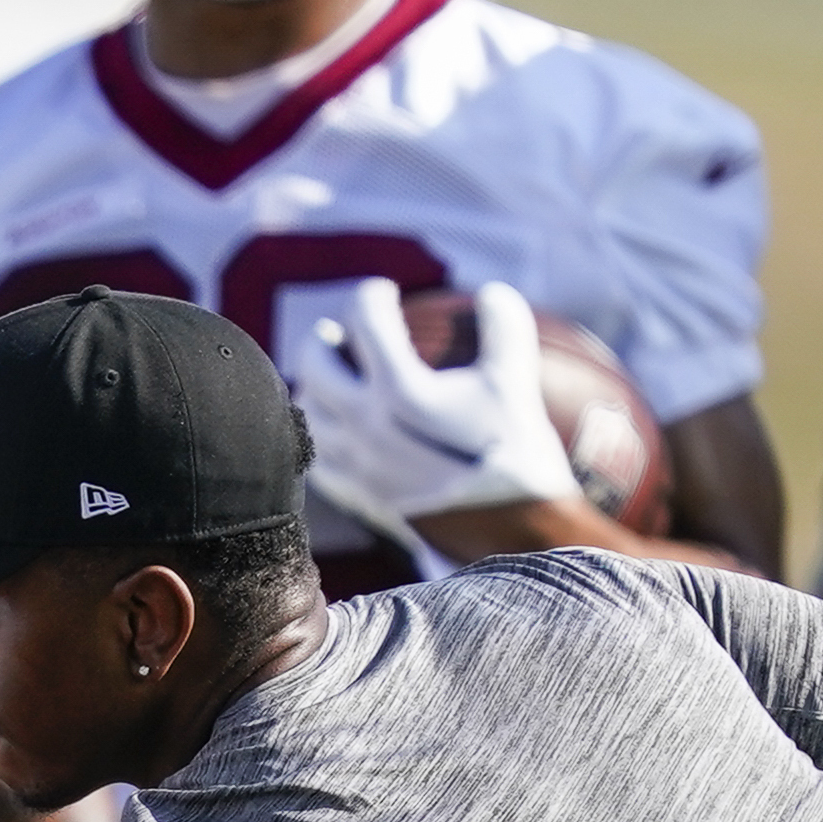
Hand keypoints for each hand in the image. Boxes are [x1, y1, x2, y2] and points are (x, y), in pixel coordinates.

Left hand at [304, 278, 584, 524]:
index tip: (386, 295)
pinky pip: (315, 455)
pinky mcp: (359, 491)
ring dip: (314, 384)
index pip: (363, 320)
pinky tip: (341, 425)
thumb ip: (505, 326)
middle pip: (314, 362)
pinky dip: (318, 431)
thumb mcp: (516, 380)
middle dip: (324, 337)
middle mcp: (367, 425)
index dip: (372, 296)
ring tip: (337, 376)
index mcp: (401, 390)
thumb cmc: (517, 450)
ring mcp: (357, 461)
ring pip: (305, 410)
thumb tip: (493, 290)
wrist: (514, 531)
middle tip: (340, 332)